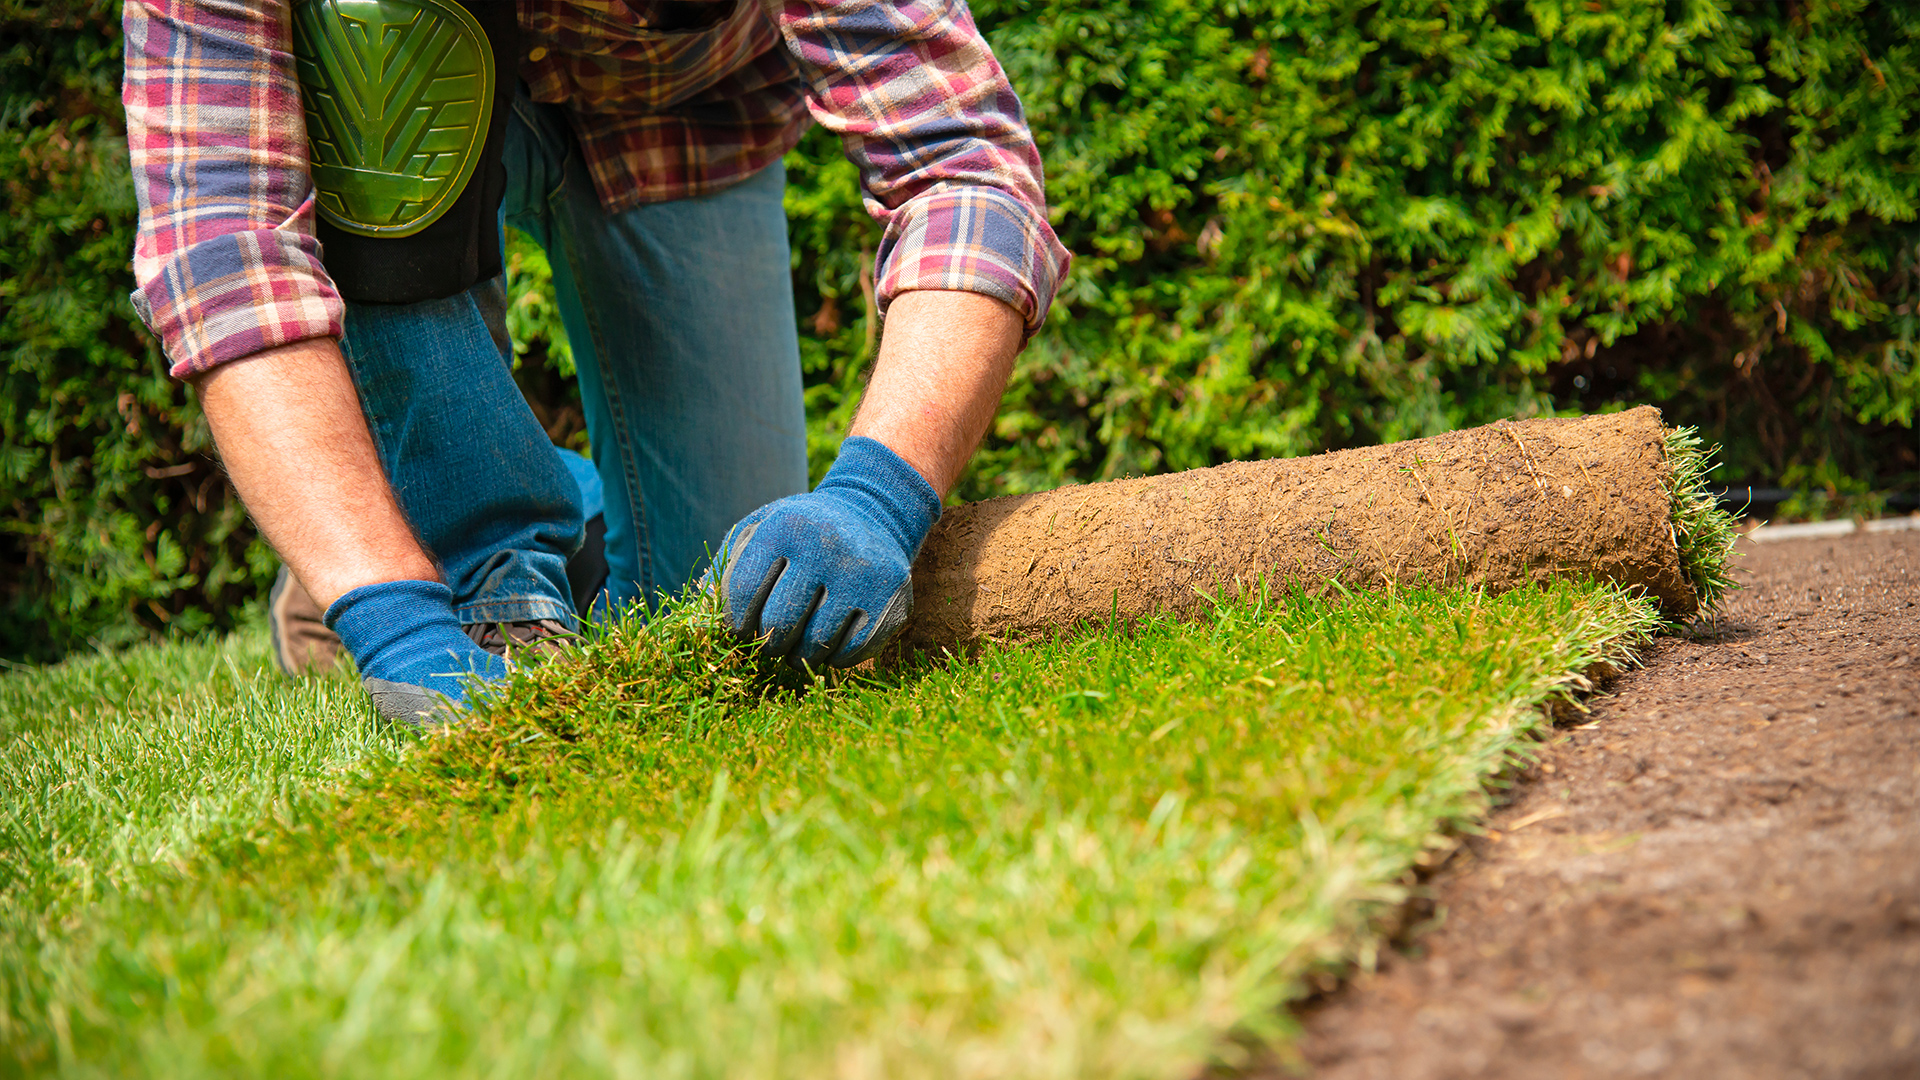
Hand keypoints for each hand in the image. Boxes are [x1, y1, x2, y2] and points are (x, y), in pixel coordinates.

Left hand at [718, 437, 940, 667]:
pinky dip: (833, 658)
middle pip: (779, 624)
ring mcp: (863, 575)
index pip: (743, 592)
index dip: (734, 621)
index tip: (740, 627)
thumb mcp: (761, 529)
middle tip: (771, 639)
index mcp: (786, 527)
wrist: (875, 513)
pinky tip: (829, 641)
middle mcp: (827, 547)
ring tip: (797, 643)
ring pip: (815, 645)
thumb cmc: (802, 531)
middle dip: (768, 641)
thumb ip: (727, 567)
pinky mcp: (892, 600)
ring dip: (799, 655)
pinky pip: (850, 654)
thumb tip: (704, 614)